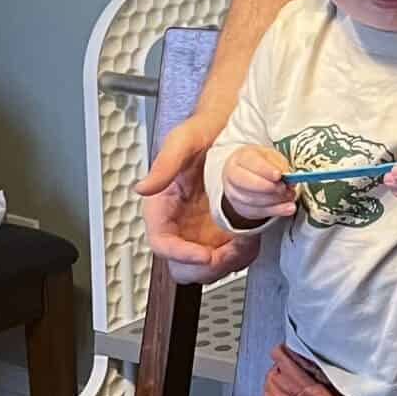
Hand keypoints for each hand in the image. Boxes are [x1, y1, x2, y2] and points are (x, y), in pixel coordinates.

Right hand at [138, 114, 261, 279]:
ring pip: (209, 268)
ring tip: (246, 242)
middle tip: (229, 252)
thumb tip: (143, 188)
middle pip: (183, 267)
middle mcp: (180, 225)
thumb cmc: (202, 133)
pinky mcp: (224, 232)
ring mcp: (202, 232)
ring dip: (229, 263)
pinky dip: (243, 254)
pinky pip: (231, 257)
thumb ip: (164, 165)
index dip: (180, 255)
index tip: (203, 255)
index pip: (162, 243)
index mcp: (162, 209)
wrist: (229, 126)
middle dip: (207, 267)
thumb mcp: (183, 141)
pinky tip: (253, 236)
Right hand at [220, 145, 297, 228]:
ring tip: (289, 196)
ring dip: (274, 200)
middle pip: (247, 183)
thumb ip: (280, 166)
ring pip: (252, 200)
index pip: (250, 164)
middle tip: (284, 188)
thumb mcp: (272, 157)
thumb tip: (288, 179)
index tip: (279, 175)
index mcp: (240, 158)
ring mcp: (233, 193)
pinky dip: (275, 211)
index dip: (265, 171)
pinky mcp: (240, 208)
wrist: (247, 171)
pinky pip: (257, 212)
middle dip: (269, 187)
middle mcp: (232, 176)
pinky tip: (287, 208)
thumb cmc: (261, 162)